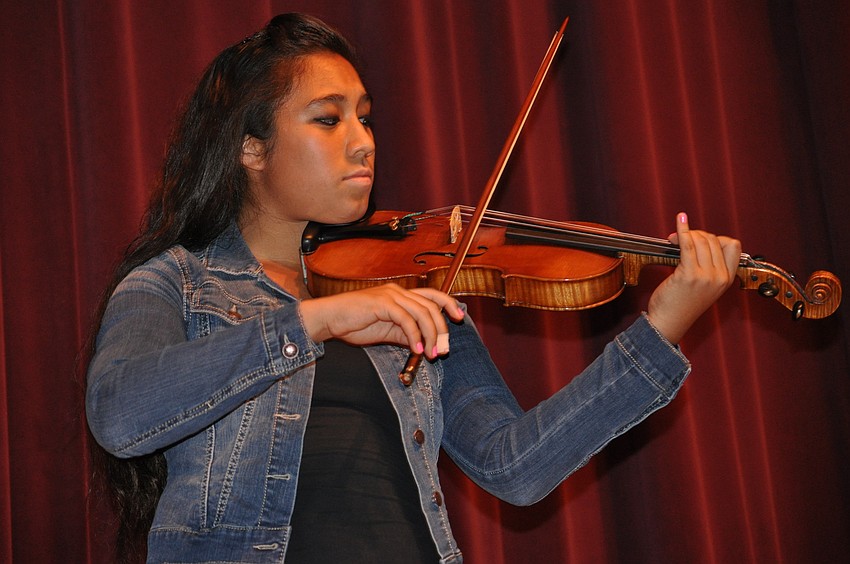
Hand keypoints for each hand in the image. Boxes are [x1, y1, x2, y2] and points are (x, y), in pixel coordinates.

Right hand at [299, 284, 464, 358]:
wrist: (329, 319)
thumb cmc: (354, 323)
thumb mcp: (385, 331)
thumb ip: (404, 333)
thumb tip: (422, 343)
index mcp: (400, 295)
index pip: (432, 295)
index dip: (448, 304)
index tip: (460, 318)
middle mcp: (398, 291)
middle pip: (431, 306)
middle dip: (441, 329)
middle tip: (444, 350)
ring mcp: (390, 296)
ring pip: (422, 312)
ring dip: (430, 335)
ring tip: (432, 353)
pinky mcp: (382, 303)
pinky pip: (406, 319)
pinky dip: (414, 335)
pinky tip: (416, 349)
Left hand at [646, 213, 740, 343]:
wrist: (668, 323)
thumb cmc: (680, 304)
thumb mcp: (704, 286)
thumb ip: (707, 266)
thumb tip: (697, 237)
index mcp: (727, 279)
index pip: (732, 245)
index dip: (716, 238)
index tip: (700, 240)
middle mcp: (720, 277)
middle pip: (713, 239)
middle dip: (696, 234)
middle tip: (680, 239)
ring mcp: (706, 276)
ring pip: (700, 240)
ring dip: (687, 234)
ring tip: (674, 238)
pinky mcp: (689, 275)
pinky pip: (688, 244)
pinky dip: (683, 230)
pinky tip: (679, 221)